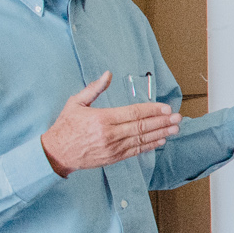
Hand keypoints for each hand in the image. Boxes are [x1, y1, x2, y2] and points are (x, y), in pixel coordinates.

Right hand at [40, 72, 181, 176]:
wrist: (56, 153)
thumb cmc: (66, 126)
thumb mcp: (76, 103)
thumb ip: (94, 88)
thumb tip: (108, 74)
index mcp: (103, 118)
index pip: (134, 113)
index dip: (152, 110)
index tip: (166, 107)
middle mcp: (110, 134)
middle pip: (142, 126)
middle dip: (162, 121)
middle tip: (178, 117)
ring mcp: (113, 148)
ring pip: (142, 140)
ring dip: (160, 133)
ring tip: (175, 128)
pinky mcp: (113, 158)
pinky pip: (135, 151)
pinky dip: (150, 146)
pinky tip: (161, 140)